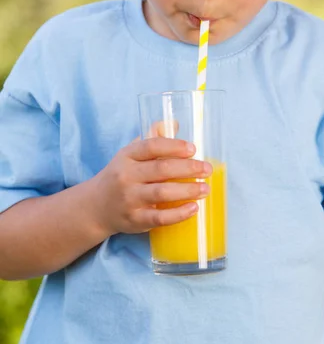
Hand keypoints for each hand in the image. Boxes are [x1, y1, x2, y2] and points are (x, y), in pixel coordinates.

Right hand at [92, 136, 212, 235]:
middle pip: (161, 169)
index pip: (151, 146)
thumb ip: (153, 138)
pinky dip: (178, 214)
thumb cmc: (121, 175)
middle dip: (188, 168)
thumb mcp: (130, 153)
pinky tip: (193, 208)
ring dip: (187, 190)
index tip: (193, 148)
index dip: (174, 146)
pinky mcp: (135, 219)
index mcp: (127, 156)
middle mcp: (126, 176)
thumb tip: (175, 123)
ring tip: (205, 189)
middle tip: (207, 169)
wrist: (96, 206)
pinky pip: (159, 217)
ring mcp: (129, 199)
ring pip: (162, 193)